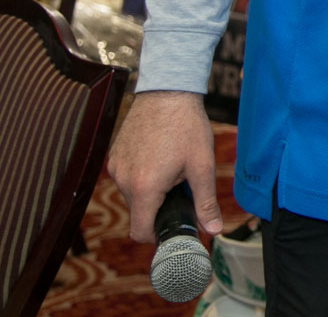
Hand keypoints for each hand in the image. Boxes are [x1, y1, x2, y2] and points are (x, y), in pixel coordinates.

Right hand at [107, 90, 222, 241]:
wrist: (168, 91)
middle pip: (139, 213)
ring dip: (151, 190)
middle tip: (181, 186)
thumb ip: (205, 202)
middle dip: (160, 207)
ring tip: (171, 166)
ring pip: (133, 195)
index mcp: (145, 187)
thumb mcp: (202, 166)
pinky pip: (126, 178)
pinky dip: (142, 176)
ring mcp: (116, 168)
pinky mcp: (114, 157)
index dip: (157, 235)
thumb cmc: (187, 126)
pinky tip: (159, 157)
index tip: (174, 225)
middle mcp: (123, 180)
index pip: (140, 232)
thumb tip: (214, 230)